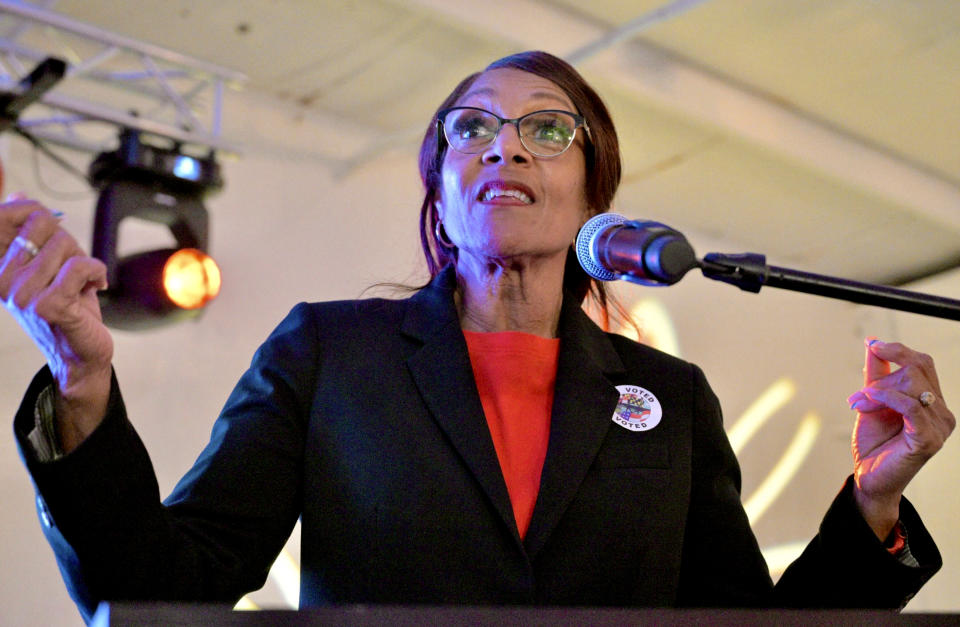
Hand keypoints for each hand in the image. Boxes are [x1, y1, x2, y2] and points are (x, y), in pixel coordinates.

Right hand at [1, 195, 113, 450]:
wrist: (80, 351)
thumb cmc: (67, 303)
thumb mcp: (49, 263)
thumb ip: (31, 233)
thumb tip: (18, 197)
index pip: (3, 215)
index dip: (30, 209)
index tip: (48, 223)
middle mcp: (1, 280)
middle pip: (42, 222)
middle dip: (67, 240)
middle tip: (72, 267)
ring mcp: (21, 294)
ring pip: (64, 243)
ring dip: (83, 260)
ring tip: (80, 283)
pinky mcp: (46, 306)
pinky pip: (80, 266)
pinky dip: (97, 271)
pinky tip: (96, 287)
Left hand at [846, 338, 954, 538]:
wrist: (869, 477)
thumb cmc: (874, 441)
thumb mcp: (872, 400)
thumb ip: (876, 374)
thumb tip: (873, 343)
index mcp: (931, 400)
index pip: (923, 363)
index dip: (898, 350)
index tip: (873, 345)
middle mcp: (941, 412)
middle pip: (917, 369)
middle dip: (883, 375)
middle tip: (859, 393)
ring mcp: (939, 426)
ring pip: (912, 385)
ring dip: (878, 389)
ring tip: (858, 403)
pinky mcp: (928, 440)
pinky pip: (911, 407)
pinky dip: (887, 397)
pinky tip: (868, 398)